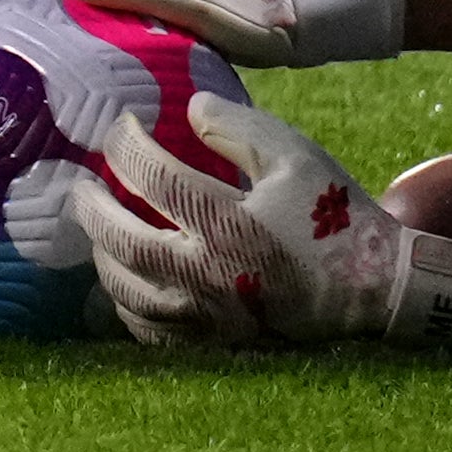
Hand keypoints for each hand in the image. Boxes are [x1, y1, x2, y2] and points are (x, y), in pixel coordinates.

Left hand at [74, 100, 451, 350]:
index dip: (125, 144)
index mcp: (225, 221)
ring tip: (100, 228)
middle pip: (119, 239)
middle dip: (91, 205)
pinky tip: (126, 282)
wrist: (370, 289)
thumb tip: (187, 108)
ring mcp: (204, 316)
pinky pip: (148, 331)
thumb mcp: (294, 155)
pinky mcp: (212, 343)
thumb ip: (236, 127)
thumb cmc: (333, 217)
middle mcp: (205, 273)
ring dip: (102, 255)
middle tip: (82, 184)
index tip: (120, 127)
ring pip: (125, 291)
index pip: (151, 176)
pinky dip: (126, 305)